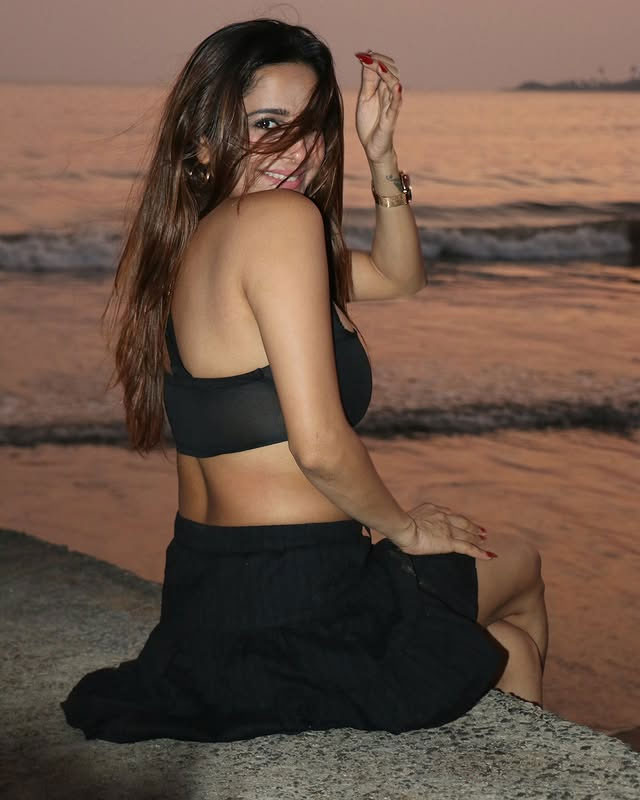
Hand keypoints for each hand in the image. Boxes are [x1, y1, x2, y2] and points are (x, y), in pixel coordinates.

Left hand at [354, 50, 402, 164]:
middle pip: (392, 70)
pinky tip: (396, 86)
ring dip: (387, 73)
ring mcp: (392, 104)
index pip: (383, 65)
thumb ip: (367, 79)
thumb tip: (366, 57)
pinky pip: (397, 104)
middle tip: (367, 57)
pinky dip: (397, 94)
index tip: (360, 54)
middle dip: (381, 61)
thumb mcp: (365, 96)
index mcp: (382, 87)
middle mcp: (390, 92)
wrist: (372, 146)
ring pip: (395, 83)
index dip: (374, 58)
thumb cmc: (369, 122)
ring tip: (378, 66)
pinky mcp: (391, 117)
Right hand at [392, 502, 495, 559]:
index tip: (462, 522)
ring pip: (467, 534)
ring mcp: (448, 530)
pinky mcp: (450, 542)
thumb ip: (414, 521)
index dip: (457, 519)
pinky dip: (480, 552)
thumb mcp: (408, 518)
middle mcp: (444, 517)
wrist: (403, 527)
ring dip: (476, 537)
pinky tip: (489, 555)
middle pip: (462, 522)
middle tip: (481, 530)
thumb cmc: (399, 525)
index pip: (450, 514)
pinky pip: (468, 548)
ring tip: (484, 539)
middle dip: (472, 526)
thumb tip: (409, 527)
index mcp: (433, 509)